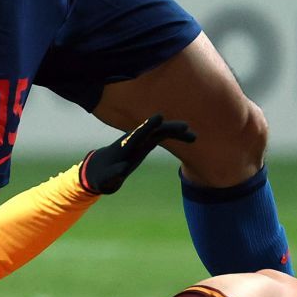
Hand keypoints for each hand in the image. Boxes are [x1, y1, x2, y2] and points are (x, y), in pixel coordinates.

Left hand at [80, 114, 196, 194]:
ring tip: (194, 136)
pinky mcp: (148, 143)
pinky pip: (164, 136)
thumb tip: (122, 170)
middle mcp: (136, 139)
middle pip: (154, 131)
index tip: (159, 117)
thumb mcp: (106, 178)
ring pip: (162, 132)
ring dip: (177, 133)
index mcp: (126, 147)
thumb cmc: (103, 175)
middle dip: (168, 128)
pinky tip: (190, 138)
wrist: (102, 167)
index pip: (138, 134)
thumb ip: (113, 174)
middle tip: (185, 127)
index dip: (148, 126)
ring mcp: (143, 140)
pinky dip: (176, 136)